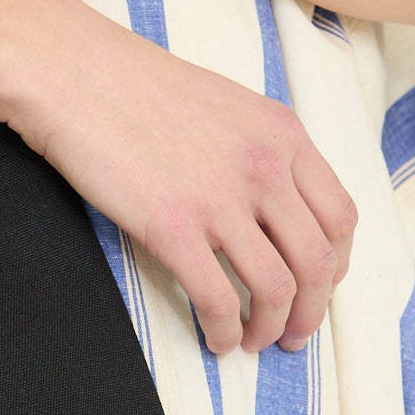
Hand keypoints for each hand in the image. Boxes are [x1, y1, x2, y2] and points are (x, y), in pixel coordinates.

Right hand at [10, 0, 356, 354]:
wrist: (74, 73)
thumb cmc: (137, 87)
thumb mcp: (228, 105)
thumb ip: (262, 150)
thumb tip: (274, 208)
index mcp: (284, 136)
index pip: (340, 217)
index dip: (336, 265)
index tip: (318, 287)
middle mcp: (265, 168)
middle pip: (318, 262)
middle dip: (312, 312)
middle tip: (294, 334)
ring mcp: (220, 200)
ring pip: (276, 289)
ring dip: (271, 328)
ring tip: (254, 341)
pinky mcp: (172, 227)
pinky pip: (218, 299)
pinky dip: (224, 331)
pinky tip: (215, 338)